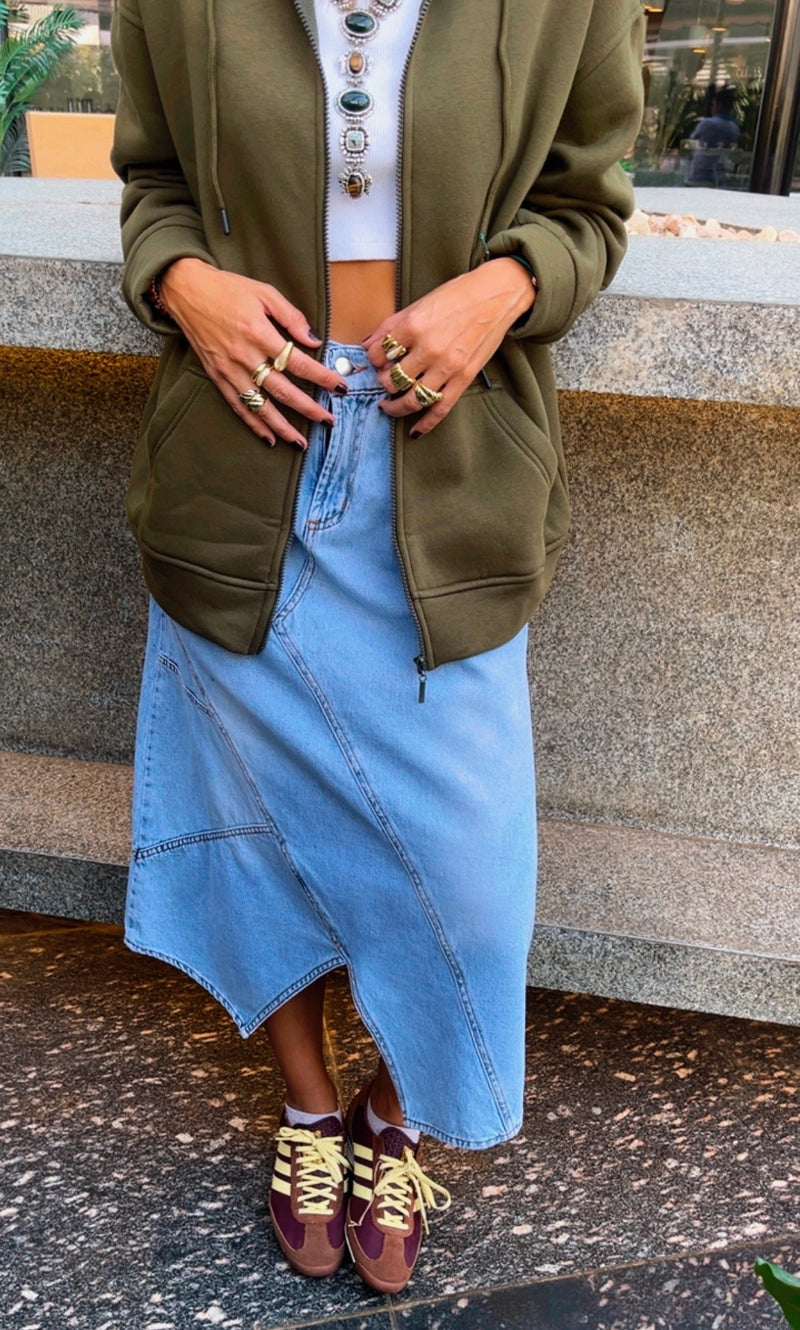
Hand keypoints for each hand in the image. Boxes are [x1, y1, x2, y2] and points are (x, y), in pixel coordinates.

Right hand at [159, 258, 350, 448]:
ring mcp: (229, 369)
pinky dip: (254, 424)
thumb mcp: (264, 292)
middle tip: (328, 420)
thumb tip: (313, 340)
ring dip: (282, 426)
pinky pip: (238, 406)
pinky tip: (269, 437)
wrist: (185, 290)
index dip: (321, 377)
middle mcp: (244, 355)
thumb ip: (291, 316)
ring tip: (301, 441)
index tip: (340, 387)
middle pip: (282, 390)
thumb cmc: (227, 288)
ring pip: (260, 405)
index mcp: (259, 332)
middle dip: (308, 408)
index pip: (298, 362)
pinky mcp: (217, 376)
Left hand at [362, 258, 534, 436]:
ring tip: (388, 406)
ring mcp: (447, 367)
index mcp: (413, 326)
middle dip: (383, 383)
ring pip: (411, 399)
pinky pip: (440, 408)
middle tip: (383, 381)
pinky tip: (415, 430)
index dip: (373, 360)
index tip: (375, 361)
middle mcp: (428, 349)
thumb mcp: (419, 304)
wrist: (496, 295)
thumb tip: (368, 344)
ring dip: (395, 407)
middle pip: (392, 380)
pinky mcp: (463, 378)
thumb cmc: (458, 295)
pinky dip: (425, 423)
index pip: (379, 354)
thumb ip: (392, 325)